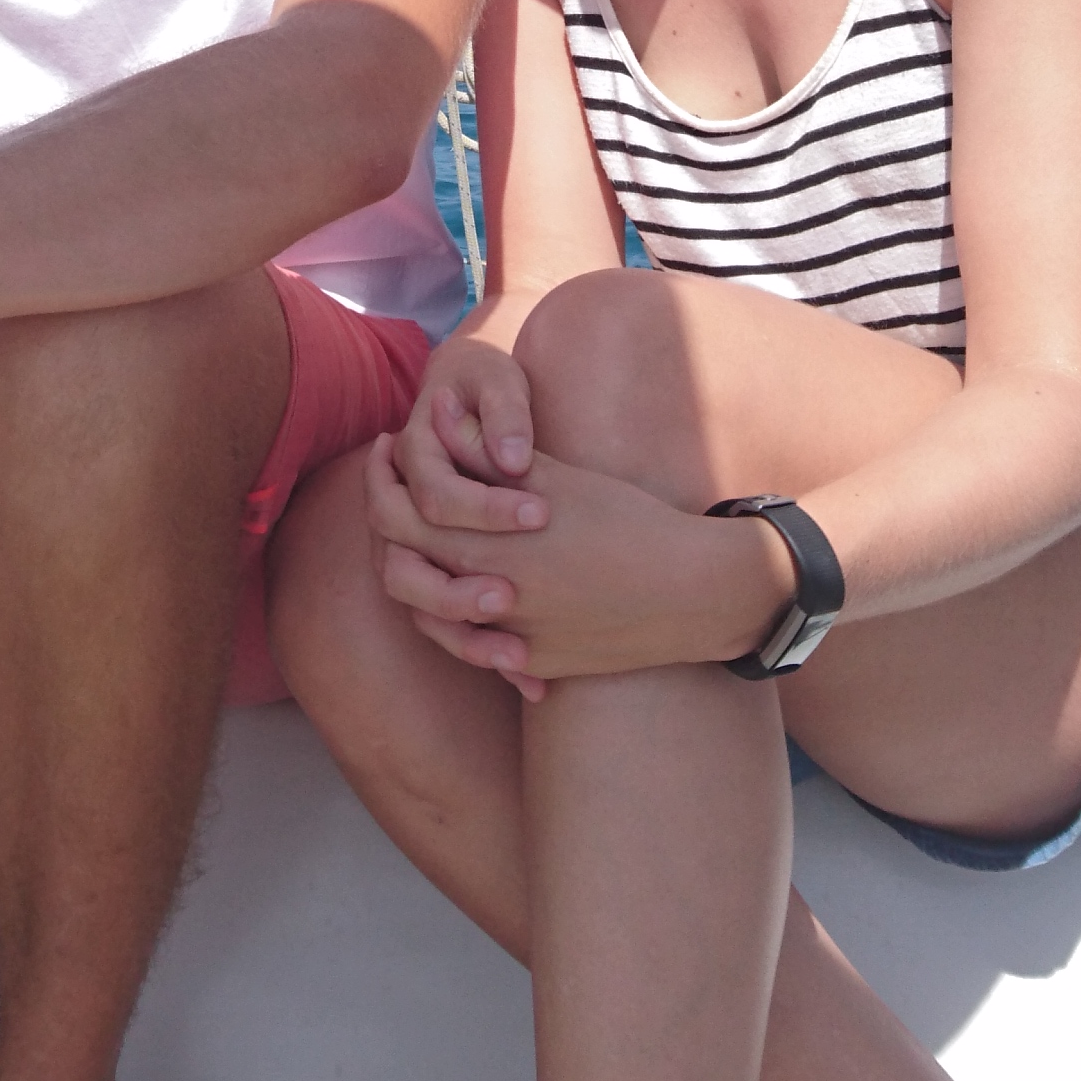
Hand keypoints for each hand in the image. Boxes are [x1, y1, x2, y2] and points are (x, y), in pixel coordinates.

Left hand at [368, 421, 784, 694]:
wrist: (694, 594)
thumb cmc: (630, 522)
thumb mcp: (556, 479)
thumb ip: (488, 452)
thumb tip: (436, 415)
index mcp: (495, 545)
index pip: (403, 516)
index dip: (385, 479)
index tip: (390, 449)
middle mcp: (493, 599)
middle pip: (402, 572)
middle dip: (388, 528)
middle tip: (391, 491)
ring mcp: (511, 640)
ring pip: (430, 617)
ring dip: (418, 578)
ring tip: (422, 541)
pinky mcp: (534, 665)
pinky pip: (477, 648)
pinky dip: (463, 619)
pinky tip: (466, 587)